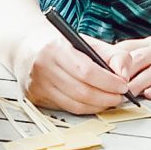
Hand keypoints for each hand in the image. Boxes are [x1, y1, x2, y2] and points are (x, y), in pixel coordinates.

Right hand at [11, 24, 127, 115]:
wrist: (25, 45)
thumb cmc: (59, 43)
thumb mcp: (87, 41)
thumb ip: (113, 54)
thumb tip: (125, 75)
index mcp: (55, 48)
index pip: (86, 71)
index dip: (108, 82)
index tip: (123, 85)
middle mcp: (42, 67)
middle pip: (82, 92)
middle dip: (107, 97)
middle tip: (120, 96)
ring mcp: (36, 85)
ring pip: (74, 105)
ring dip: (98, 106)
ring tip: (110, 100)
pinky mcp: (34, 98)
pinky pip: (65, 108)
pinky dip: (84, 108)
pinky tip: (93, 102)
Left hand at [105, 38, 150, 100]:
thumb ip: (130, 68)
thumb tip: (100, 76)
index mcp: (150, 45)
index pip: (127, 48)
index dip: (112, 60)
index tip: (99, 72)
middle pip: (141, 57)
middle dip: (125, 71)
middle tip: (111, 85)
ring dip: (141, 82)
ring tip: (128, 93)